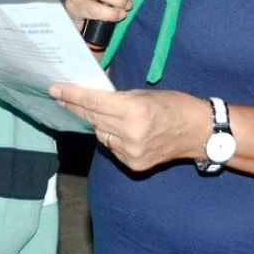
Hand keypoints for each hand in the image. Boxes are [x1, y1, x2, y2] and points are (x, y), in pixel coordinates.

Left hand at [50, 84, 206, 171]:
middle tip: (61, 96)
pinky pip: (111, 146)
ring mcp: (130, 152)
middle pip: (92, 118)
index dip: (72, 95)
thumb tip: (91, 94)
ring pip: (100, 134)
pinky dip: (111, 136)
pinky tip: (118, 129)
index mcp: (132, 111)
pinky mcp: (133, 164)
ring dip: (97, 122)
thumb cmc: (174, 105)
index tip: (55, 90)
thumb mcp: (144, 94)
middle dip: (76, 107)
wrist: (198, 132)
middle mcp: (129, 134)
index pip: (93, 102)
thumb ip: (117, 96)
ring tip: (100, 112)